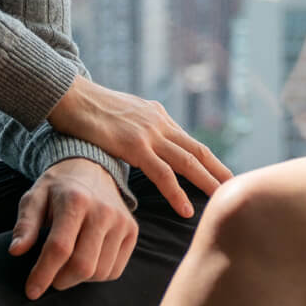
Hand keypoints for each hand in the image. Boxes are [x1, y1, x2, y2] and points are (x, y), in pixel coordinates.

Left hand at [9, 159, 137, 298]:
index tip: (31, 291)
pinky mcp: (132, 231)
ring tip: (67, 265)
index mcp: (76, 200)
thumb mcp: (35, 198)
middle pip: (82, 265)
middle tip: (49, 277)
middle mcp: (103, 211)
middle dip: (60, 280)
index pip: (60, 248)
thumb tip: (16, 251)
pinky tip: (86, 260)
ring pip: (100, 272)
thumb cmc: (57, 188)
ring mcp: (121, 221)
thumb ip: (25, 224)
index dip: (43, 274)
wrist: (91, 168)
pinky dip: (97, 275)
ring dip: (78, 279)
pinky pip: (115, 270)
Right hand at [47, 76, 231, 216]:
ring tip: (223, 200)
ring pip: (188, 162)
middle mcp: (159, 122)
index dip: (209, 159)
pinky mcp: (134, 145)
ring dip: (208, 182)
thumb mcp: (121, 115)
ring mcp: (149, 133)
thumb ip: (136, 128)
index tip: (224, 175)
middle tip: (237, 188)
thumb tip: (143, 145)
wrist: (68, 95)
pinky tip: (187, 210)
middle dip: (219, 171)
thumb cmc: (86, 109)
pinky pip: (162, 174)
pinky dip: (177, 193)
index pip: (190, 141)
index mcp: (157, 115)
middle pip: (198, 151)